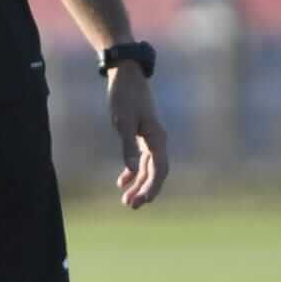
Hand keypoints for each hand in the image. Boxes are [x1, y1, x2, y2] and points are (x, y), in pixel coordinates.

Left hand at [107, 63, 168, 208]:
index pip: (159, 170)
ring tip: (127, 200)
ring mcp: (150, 138)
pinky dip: (133, 170)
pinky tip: (121, 182)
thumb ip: (128, 146)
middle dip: (144, 190)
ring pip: (148, 167)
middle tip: (131, 206)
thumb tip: (134, 171)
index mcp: (157, 138)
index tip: (142, 201)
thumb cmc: (124, 97)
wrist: (125, 74)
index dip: (151, 187)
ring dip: (138, 183)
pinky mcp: (141, 134)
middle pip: (155, 172)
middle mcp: (157, 140)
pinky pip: (141, 158)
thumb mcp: (123, 122)